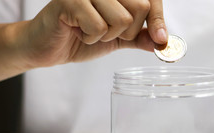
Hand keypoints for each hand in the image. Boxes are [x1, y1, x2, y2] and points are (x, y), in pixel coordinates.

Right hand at [22, 0, 167, 66]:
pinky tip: (77, 31)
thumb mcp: (118, 38)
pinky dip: (90, 38)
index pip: (150, 0)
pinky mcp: (71, 0)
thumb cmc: (82, 37)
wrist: (50, 47)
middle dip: (127, 32)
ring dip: (107, 36)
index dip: (158, 20)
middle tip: (105, 32)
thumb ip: (139, 37)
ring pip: (121, 19)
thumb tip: (162, 42)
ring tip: (89, 31)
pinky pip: (99, 27)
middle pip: (140, 8)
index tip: (160, 39)